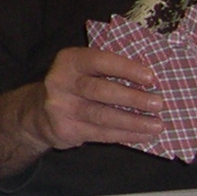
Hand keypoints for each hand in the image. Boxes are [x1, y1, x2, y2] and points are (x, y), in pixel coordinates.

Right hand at [35, 47, 162, 151]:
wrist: (38, 113)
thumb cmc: (75, 87)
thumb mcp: (84, 70)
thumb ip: (109, 72)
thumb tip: (151, 82)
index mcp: (69, 61)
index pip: (99, 61)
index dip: (126, 68)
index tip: (151, 78)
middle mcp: (60, 82)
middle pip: (100, 90)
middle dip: (132, 98)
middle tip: (158, 103)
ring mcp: (60, 107)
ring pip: (101, 115)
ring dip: (133, 121)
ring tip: (157, 124)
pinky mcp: (65, 129)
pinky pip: (100, 133)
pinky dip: (125, 135)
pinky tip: (144, 134)